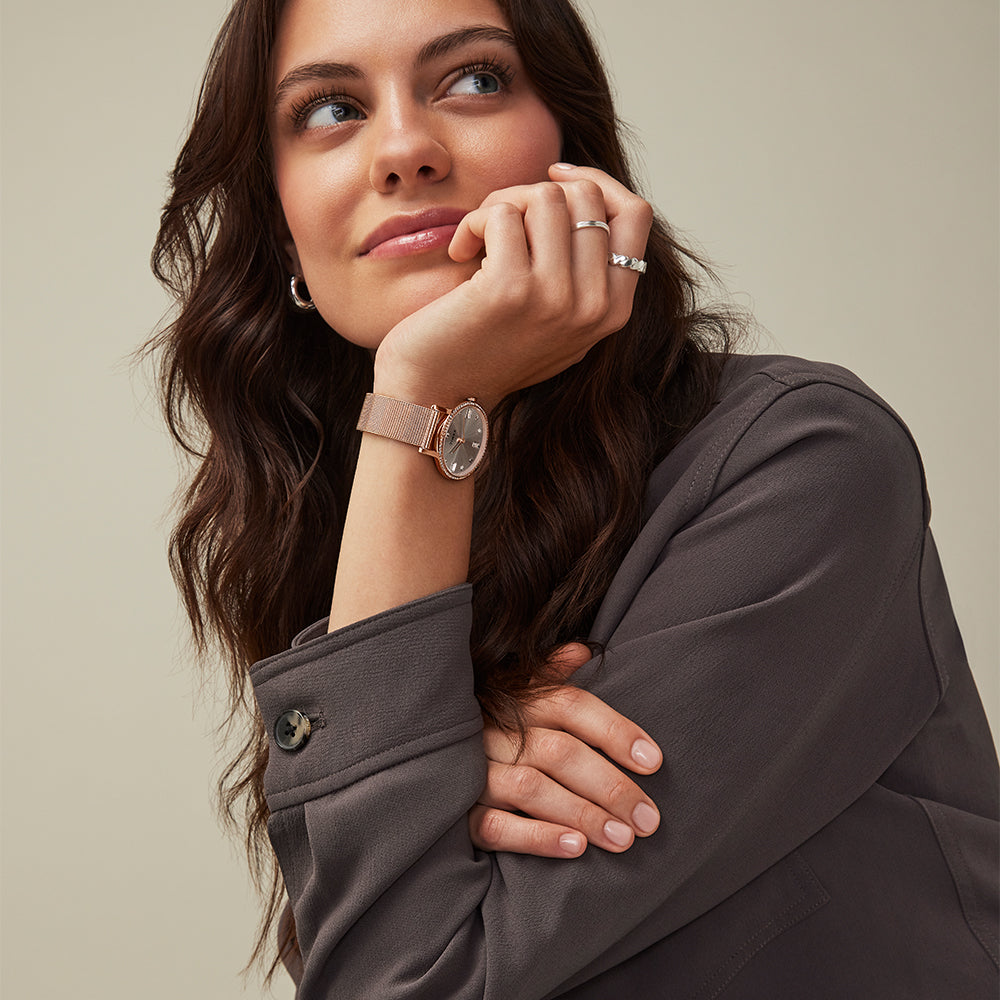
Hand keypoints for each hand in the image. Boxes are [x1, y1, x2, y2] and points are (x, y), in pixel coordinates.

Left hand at [374, 164, 652, 409]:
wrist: (437, 394)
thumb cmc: (488, 349)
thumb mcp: (557, 318)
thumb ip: (585, 272)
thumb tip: (587, 192)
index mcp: (613, 311)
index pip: (634, 214)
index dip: (596, 181)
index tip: (553, 177)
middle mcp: (593, 307)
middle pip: (585, 197)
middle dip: (534, 192)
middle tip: (499, 221)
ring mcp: (556, 298)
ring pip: (546, 197)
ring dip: (502, 204)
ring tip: (479, 239)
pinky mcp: (510, 289)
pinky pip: (501, 213)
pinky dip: (474, 223)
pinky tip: (460, 252)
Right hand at [468, 643, 662, 857]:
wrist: (420, 745)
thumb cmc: (489, 717)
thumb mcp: (515, 687)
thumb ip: (551, 671)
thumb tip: (580, 650)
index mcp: (520, 699)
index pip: (573, 707)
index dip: (616, 732)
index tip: (654, 761)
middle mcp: (497, 730)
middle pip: (560, 752)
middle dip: (610, 786)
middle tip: (648, 819)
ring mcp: (475, 770)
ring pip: (531, 789)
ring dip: (581, 814)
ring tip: (622, 839)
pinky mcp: (459, 810)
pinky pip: (495, 827)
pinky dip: (536, 837)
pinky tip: (574, 849)